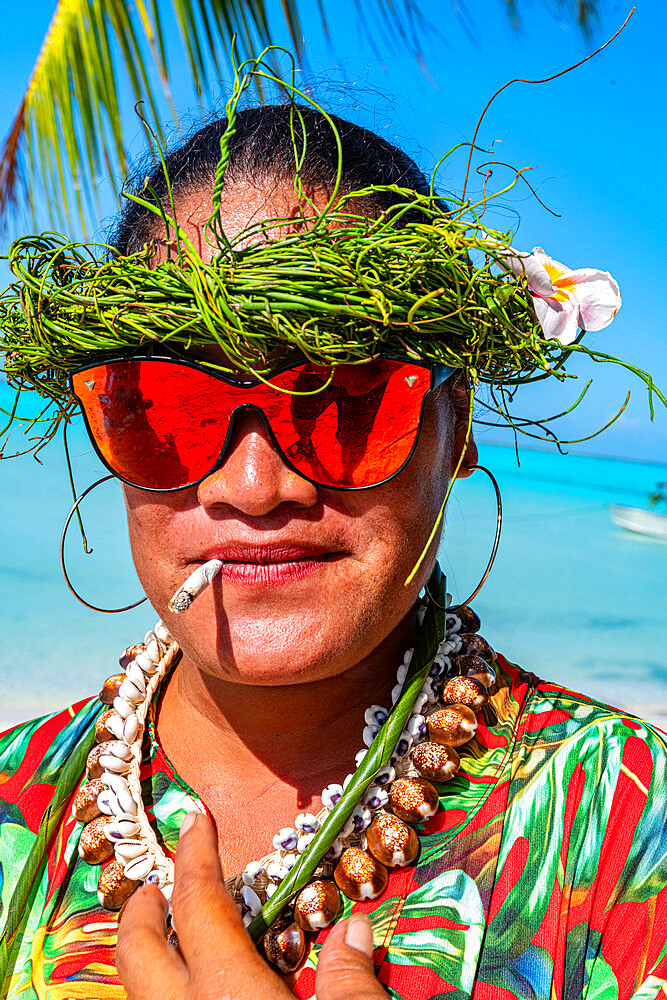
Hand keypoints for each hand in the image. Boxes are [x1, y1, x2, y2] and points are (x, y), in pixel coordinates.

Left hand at [116, 812, 386, 999]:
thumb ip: (350, 979)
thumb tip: (355, 929)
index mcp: (226, 991)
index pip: (198, 901)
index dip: (196, 851)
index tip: (197, 815)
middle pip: (136, 945)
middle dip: (143, 902)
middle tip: (164, 879)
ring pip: (136, 985)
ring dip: (149, 950)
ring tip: (176, 931)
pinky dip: (165, 987)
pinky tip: (199, 985)